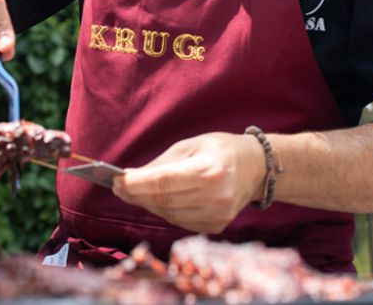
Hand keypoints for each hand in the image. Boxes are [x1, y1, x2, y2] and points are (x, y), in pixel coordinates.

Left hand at [112, 132, 265, 233]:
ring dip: (145, 203)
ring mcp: (218, 216)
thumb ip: (162, 163)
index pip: (164, 183)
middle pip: (163, 201)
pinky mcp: (216, 226)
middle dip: (135, 194)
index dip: (136, 184)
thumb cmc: (220, 149)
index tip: (117, 180)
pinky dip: (162, 210)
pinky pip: (179, 220)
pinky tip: (152, 199)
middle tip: (117, 186)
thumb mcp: (191, 145)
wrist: (256, 168)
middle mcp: (216, 197)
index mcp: (210, 171)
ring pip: (168, 214)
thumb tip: (131, 177)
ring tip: (130, 191)